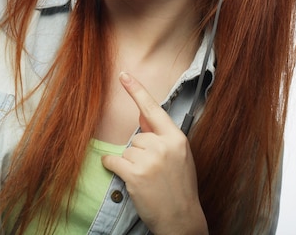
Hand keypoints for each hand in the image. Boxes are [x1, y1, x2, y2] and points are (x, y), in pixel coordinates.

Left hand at [101, 72, 207, 234]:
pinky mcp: (135, 174)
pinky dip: (113, 168)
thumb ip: (160, 135)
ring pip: (126, 150)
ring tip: (148, 180)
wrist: (182, 221)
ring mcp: (150, 160)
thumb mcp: (178, 157)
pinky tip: (128, 180)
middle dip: (140, 154)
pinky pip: (113, 161)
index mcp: (177, 139)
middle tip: (155, 173)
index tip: (123, 74)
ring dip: (130, 165)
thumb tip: (142, 113)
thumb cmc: (180, 188)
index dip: (137, 90)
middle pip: (136, 137)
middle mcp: (164, 146)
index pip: (154, 109)